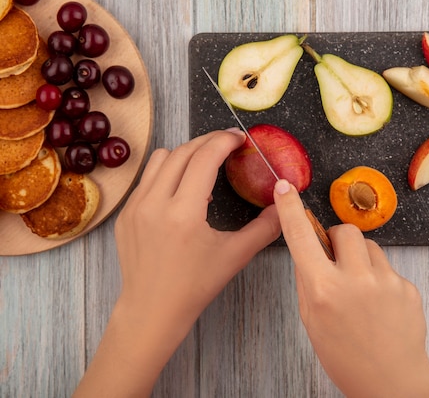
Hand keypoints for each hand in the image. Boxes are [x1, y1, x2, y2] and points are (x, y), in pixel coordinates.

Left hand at [74, 129, 279, 396]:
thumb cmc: (195, 286)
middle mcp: (154, 203)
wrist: (152, 310)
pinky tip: (183, 189)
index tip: (240, 138)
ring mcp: (135, 207)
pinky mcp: (125, 214)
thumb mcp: (235, 256)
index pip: (204, 158)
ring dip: (185, 153)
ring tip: (204, 162)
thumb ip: (265, 229)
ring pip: (160, 159)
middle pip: (183, 151)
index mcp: (183, 213)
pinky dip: (167, 173)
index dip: (224, 141)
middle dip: (208, 141)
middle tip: (228, 144)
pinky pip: (146, 179)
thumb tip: (284, 205)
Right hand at [272, 179, 428, 397]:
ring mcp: (385, 281)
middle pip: (344, 230)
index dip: (290, 209)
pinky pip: (388, 267)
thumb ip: (309, 282)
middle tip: (336, 261)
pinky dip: (379, 278)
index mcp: (323, 290)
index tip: (285, 189)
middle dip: (337, 239)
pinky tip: (379, 305)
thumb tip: (308, 250)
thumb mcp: (312, 321)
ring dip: (360, 258)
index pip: (301, 238)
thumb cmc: (346, 358)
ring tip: (361, 290)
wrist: (392, 381)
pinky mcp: (406, 286)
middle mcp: (355, 280)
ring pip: (369, 246)